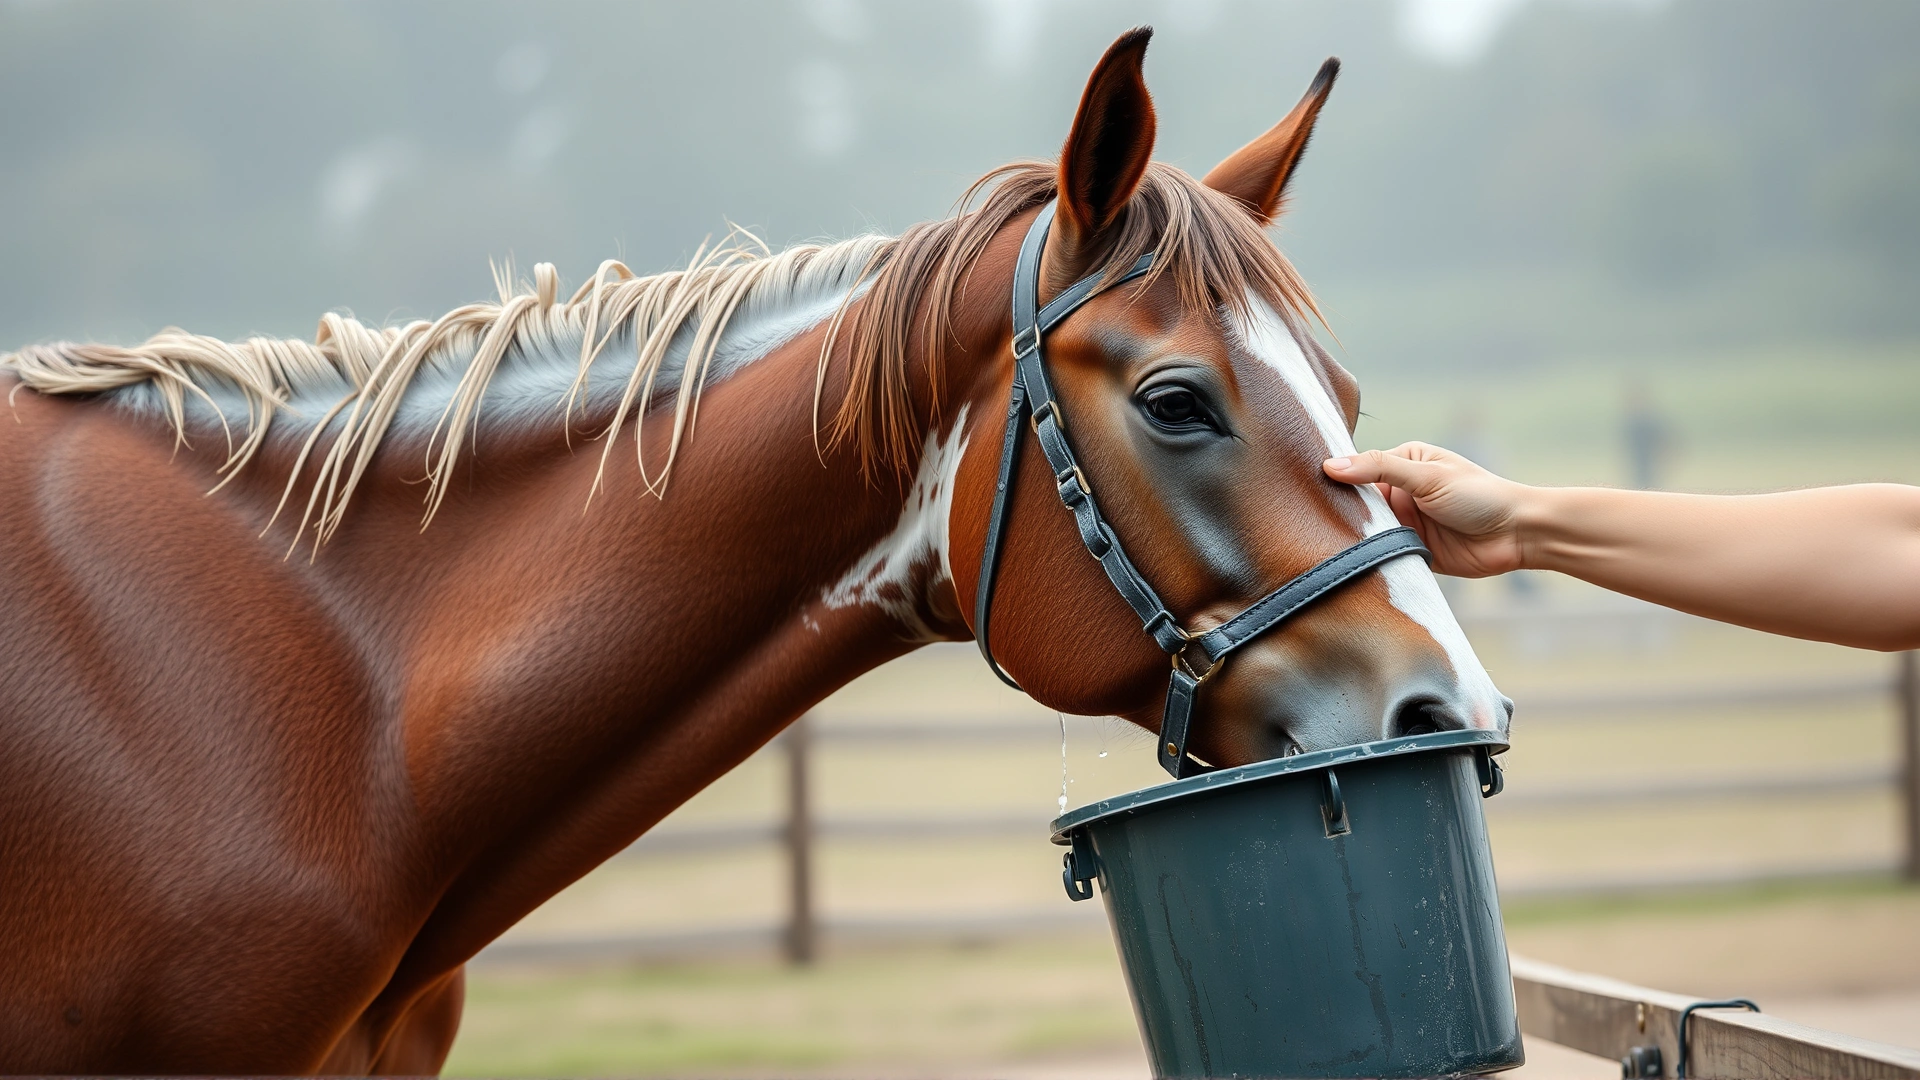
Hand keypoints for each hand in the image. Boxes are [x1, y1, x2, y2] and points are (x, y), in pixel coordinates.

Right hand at [1323, 443, 1529, 577]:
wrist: (1518, 535)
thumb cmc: (1479, 495)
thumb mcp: (1427, 475)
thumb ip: (1379, 468)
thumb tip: (1331, 465)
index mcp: (1404, 463)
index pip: (1359, 469)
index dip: (1337, 478)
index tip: (1308, 488)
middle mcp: (1401, 492)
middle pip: (1359, 502)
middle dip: (1343, 512)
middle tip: (1310, 521)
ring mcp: (1405, 523)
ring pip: (1367, 531)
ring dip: (1356, 538)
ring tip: (1325, 544)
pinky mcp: (1411, 551)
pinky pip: (1383, 555)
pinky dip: (1371, 558)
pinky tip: (1352, 562)